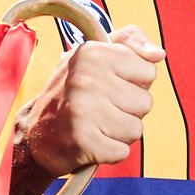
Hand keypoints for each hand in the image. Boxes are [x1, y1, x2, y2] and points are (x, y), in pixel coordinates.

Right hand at [15, 25, 164, 176]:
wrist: (36, 133)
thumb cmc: (72, 93)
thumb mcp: (94, 56)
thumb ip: (129, 42)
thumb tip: (158, 54)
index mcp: (91, 53)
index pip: (148, 71)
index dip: (132, 83)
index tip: (108, 85)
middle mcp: (85, 78)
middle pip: (145, 102)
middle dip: (127, 110)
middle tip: (99, 109)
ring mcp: (83, 110)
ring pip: (136, 129)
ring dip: (119, 133)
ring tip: (95, 126)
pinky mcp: (83, 141)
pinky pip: (122, 152)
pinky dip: (110, 152)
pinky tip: (91, 143)